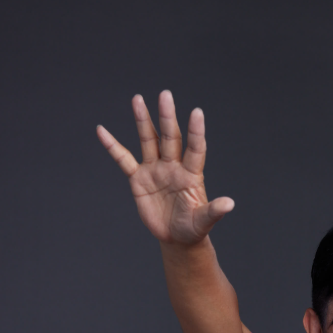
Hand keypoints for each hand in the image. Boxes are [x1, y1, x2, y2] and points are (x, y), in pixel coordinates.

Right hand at [96, 91, 233, 244]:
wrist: (176, 237)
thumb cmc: (193, 227)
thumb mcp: (203, 221)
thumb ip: (214, 211)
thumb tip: (230, 204)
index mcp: (191, 175)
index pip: (195, 149)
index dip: (195, 132)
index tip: (197, 112)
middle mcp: (173, 167)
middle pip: (169, 138)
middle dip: (167, 117)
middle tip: (165, 95)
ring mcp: (155, 170)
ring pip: (148, 141)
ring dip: (142, 120)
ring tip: (138, 99)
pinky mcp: (139, 179)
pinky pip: (123, 159)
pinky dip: (112, 146)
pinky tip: (102, 131)